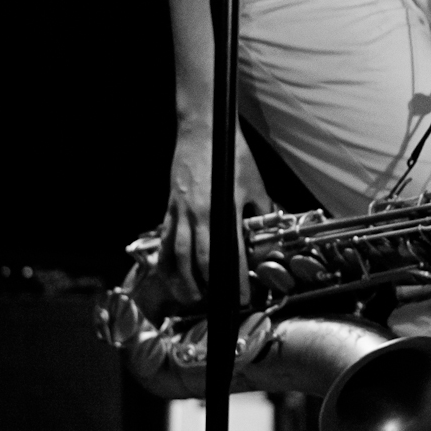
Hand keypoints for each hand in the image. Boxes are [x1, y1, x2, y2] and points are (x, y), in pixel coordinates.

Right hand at [158, 125, 269, 306]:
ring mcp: (180, 210)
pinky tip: (170, 271)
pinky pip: (164, 238)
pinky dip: (166, 259)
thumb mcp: (254, 181)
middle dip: (207, 286)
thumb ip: (260, 209)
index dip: (234, 280)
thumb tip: (265, 228)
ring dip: (182, 280)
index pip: (229, 254)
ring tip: (190, 296)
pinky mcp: (169, 205)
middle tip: (216, 301)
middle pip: (199, 260)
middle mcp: (198, 213)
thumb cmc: (232, 152)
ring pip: (176, 254)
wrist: (203, 129)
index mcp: (222, 209)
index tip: (240, 296)